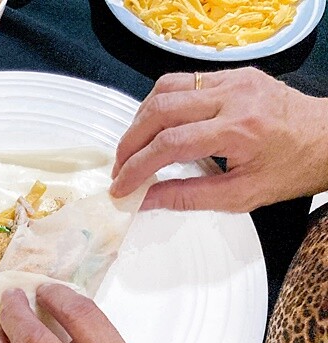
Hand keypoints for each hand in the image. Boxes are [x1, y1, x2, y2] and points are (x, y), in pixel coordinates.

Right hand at [110, 67, 327, 211]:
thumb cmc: (291, 170)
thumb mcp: (241, 196)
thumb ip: (188, 197)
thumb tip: (146, 200)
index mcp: (239, 130)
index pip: (170, 143)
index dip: (137, 166)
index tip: (120, 186)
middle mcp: (234, 97)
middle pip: (160, 110)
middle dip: (130, 141)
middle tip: (120, 167)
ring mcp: (234, 80)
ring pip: (166, 88)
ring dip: (141, 119)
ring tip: (133, 147)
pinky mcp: (234, 74)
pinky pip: (183, 80)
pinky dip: (160, 104)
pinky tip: (155, 125)